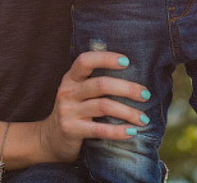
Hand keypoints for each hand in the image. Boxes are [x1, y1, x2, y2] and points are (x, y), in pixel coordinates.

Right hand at [35, 49, 150, 159]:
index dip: (105, 58)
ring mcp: (68, 111)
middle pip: (101, 84)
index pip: (85, 60)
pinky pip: (99, 130)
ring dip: (127, 112)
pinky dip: (118, 131)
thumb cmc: (74, 111)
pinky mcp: (71, 130)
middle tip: (146, 95)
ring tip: (144, 119)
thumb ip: (94, 81)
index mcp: (71, 77)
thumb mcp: (78, 92)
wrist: (50, 139)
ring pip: (103, 106)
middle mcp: (67, 91)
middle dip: (127, 88)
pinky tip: (132, 132)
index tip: (127, 61)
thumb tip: (131, 73)